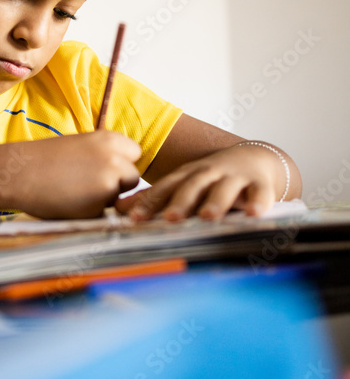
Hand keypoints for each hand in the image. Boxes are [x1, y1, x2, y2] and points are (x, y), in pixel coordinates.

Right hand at [12, 131, 140, 218]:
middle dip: (118, 184)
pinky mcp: (99, 205)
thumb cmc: (44, 160)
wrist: (18, 174)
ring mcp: (109, 182)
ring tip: (75, 192)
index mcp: (110, 139)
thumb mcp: (81, 145)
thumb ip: (105, 155)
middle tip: (89, 184)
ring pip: (120, 197)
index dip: (122, 163)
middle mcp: (115, 158)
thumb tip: (123, 173)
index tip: (104, 168)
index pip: (135, 154)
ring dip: (106, 199)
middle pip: (133, 178)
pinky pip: (103, 213)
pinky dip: (91, 213)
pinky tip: (69, 203)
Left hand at [116, 143, 284, 222]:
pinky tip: (253, 213)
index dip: (149, 202)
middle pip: (192, 186)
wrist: (256, 159)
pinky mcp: (260, 184)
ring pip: (224, 189)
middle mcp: (209, 173)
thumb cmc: (212, 177)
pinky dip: (258, 202)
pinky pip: (260, 193)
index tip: (133, 219)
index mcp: (187, 175)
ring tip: (208, 216)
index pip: (165, 189)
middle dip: (181, 202)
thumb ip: (155, 198)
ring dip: (216, 202)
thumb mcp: (183, 183)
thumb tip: (118, 210)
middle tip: (170, 218)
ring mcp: (235, 177)